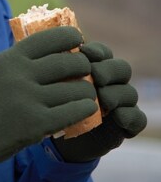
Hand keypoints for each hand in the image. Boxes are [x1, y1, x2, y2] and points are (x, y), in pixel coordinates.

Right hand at [0, 26, 97, 165]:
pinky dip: (84, 109)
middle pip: (68, 63)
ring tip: (87, 93)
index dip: (70, 36)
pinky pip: (72, 112)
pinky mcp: (36, 124)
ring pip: (75, 89)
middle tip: (86, 70)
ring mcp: (29, 99)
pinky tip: (87, 109)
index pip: (49, 38)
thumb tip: (47, 52)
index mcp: (9, 59)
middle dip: (84, 65)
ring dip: (86, 91)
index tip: (79, 39)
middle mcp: (20, 75)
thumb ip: (17, 61)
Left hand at [52, 42, 146, 162]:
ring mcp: (120, 103)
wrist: (57, 134)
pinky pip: (137, 118)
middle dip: (109, 70)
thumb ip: (52, 67)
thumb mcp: (48, 84)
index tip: (83, 51)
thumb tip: (42, 47)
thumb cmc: (50, 102)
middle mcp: (110, 82)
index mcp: (93, 66)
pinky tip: (118, 116)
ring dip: (117, 93)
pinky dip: (130, 116)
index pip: (102, 52)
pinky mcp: (126, 124)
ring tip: (104, 98)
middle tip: (96, 76)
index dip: (97, 50)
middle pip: (121, 68)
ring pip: (129, 92)